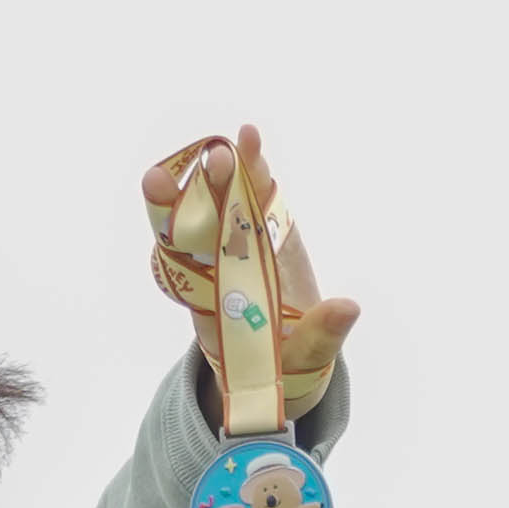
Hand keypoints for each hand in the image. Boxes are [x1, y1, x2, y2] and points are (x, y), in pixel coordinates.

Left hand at [141, 124, 358, 408]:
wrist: (287, 365)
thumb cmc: (284, 368)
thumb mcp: (302, 361)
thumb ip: (320, 335)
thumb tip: (348, 308)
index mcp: (212, 304)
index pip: (182, 262)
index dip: (172, 227)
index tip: (160, 193)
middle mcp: (217, 270)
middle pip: (199, 224)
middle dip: (203, 191)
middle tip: (214, 159)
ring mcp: (240, 246)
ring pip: (226, 203)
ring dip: (229, 170)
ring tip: (240, 138)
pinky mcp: (264, 234)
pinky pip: (254, 199)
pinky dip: (253, 171)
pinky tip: (250, 139)